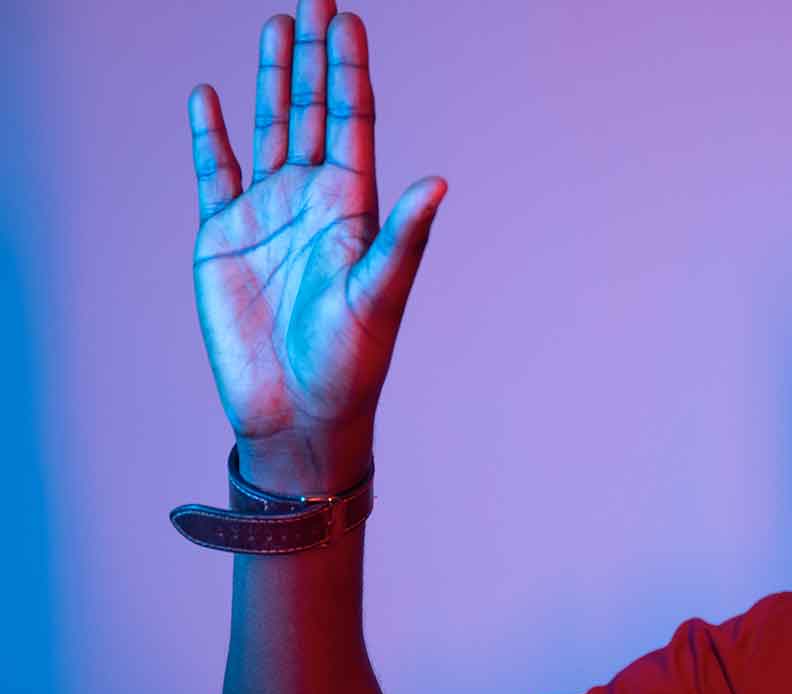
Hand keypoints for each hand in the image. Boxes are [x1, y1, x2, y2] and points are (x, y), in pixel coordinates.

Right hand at [187, 0, 444, 489]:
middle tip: (315, 0)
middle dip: (313, 58)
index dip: (349, 70)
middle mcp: (312, 200)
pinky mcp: (223, 236)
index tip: (347, 19)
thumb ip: (403, 238)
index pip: (352, 121)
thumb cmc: (350, 363)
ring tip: (276, 28)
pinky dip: (211, 135)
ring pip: (269, 130)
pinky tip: (210, 97)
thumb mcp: (381, 296)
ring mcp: (266, 214)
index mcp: (354, 206)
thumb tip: (438, 185)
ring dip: (271, 81)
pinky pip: (215, 172)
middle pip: (311, 111)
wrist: (296, 411)